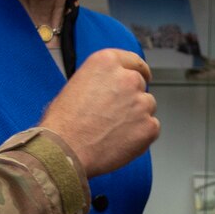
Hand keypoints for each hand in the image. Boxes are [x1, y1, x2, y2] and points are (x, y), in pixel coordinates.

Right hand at [42, 48, 157, 178]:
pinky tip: (119, 142)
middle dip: (132, 98)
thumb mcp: (76, 86)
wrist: (64, 151)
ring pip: (147, 107)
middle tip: (114, 116)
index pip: (134, 61)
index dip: (140, 71)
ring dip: (137, 116)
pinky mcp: (149, 126)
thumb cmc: (63, 123)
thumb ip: (101, 81)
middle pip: (140, 85)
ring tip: (112, 131)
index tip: (144, 76)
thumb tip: (111, 88)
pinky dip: (140, 136)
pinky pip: (151, 128)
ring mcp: (141, 102)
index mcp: (106, 62)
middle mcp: (127, 78)